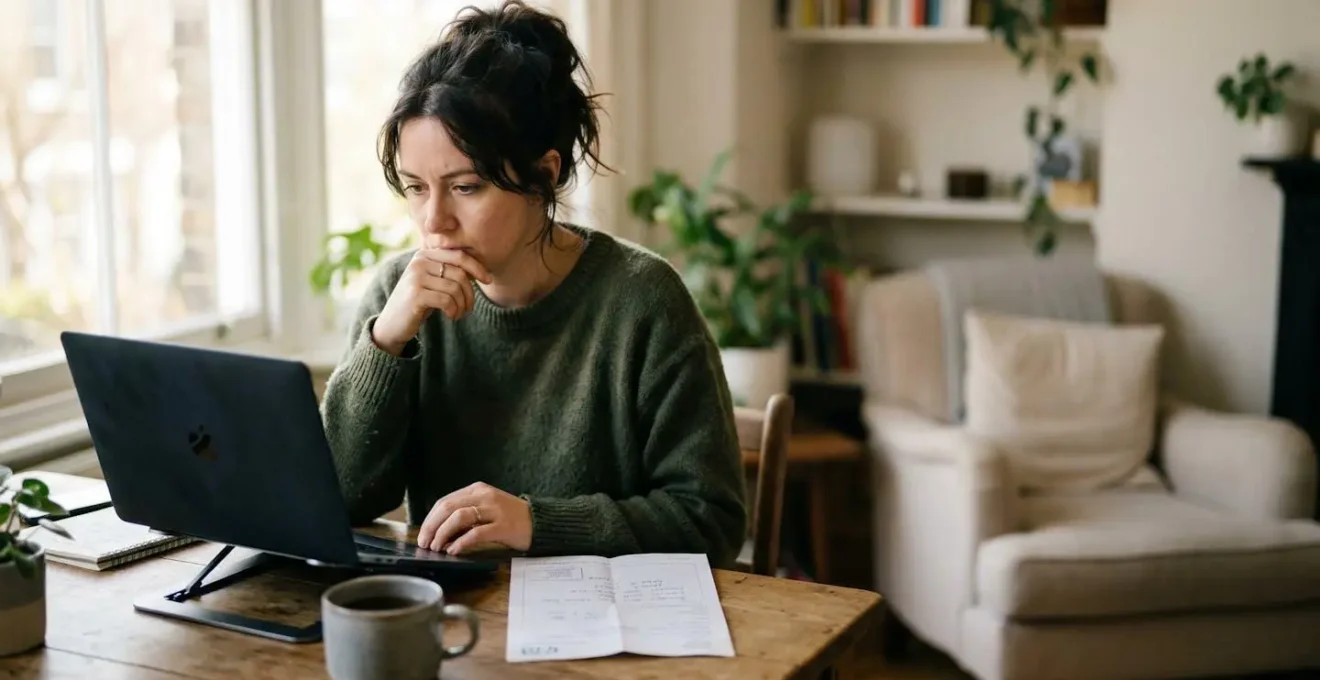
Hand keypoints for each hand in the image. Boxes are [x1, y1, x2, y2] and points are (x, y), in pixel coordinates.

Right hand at [372, 248, 492, 354]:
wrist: (392, 324)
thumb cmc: (419, 303)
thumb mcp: (434, 283)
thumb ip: (450, 272)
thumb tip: (480, 269)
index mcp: (425, 254)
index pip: (459, 255)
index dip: (477, 267)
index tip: (488, 280)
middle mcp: (419, 261)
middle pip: (460, 273)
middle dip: (470, 293)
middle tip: (469, 308)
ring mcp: (415, 277)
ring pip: (455, 288)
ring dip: (462, 305)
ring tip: (458, 314)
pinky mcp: (415, 294)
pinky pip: (447, 300)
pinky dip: (454, 311)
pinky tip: (451, 316)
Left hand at [417, 482, 532, 554]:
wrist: (539, 522)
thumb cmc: (510, 517)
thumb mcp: (486, 507)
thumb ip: (466, 512)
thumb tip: (438, 529)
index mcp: (477, 489)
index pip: (445, 501)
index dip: (430, 518)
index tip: (423, 534)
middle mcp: (484, 496)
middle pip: (448, 508)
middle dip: (432, 526)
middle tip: (425, 543)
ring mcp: (494, 510)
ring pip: (459, 518)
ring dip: (443, 534)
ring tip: (437, 547)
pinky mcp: (503, 526)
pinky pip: (476, 533)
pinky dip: (461, 542)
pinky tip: (454, 550)